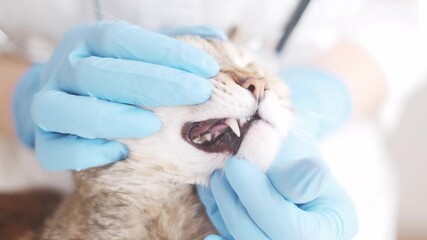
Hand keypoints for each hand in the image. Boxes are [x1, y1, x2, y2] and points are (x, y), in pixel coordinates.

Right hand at [14, 21, 224, 169]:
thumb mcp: (142, 57)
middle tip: (198, 94)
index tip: (207, 69)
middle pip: (97, 73)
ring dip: (111, 117)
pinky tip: (120, 152)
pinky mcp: (44, 141)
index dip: (165, 52)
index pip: (121, 39)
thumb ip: (173, 48)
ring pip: (64, 110)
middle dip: (152, 84)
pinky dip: (83, 153)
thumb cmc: (119, 79)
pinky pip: (52, 151)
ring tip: (154, 125)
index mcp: (86, 42)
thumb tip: (215, 38)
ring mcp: (47, 105)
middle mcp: (62, 69)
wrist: (73, 105)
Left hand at [198, 134, 357, 239]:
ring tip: (218, 181)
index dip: (259, 199)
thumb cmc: (294, 155)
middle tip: (220, 174)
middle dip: (237, 209)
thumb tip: (306, 175)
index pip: (294, 228)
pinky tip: (211, 234)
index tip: (235, 165)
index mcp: (334, 223)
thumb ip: (299, 170)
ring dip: (226, 215)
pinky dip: (222, 237)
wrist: (282, 161)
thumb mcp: (302, 154)